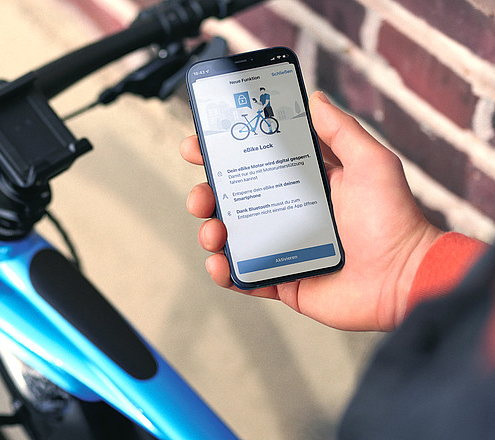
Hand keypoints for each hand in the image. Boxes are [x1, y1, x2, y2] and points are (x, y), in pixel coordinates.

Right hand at [181, 91, 442, 330]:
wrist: (404, 278)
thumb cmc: (393, 219)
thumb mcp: (370, 162)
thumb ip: (340, 131)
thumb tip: (314, 99)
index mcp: (302, 185)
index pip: (254, 164)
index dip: (223, 154)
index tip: (200, 145)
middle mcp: (287, 214)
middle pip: (233, 200)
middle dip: (207, 194)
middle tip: (202, 195)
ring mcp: (282, 248)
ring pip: (231, 237)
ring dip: (210, 232)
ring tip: (214, 232)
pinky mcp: (283, 281)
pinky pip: (244, 276)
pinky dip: (225, 272)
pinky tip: (222, 264)